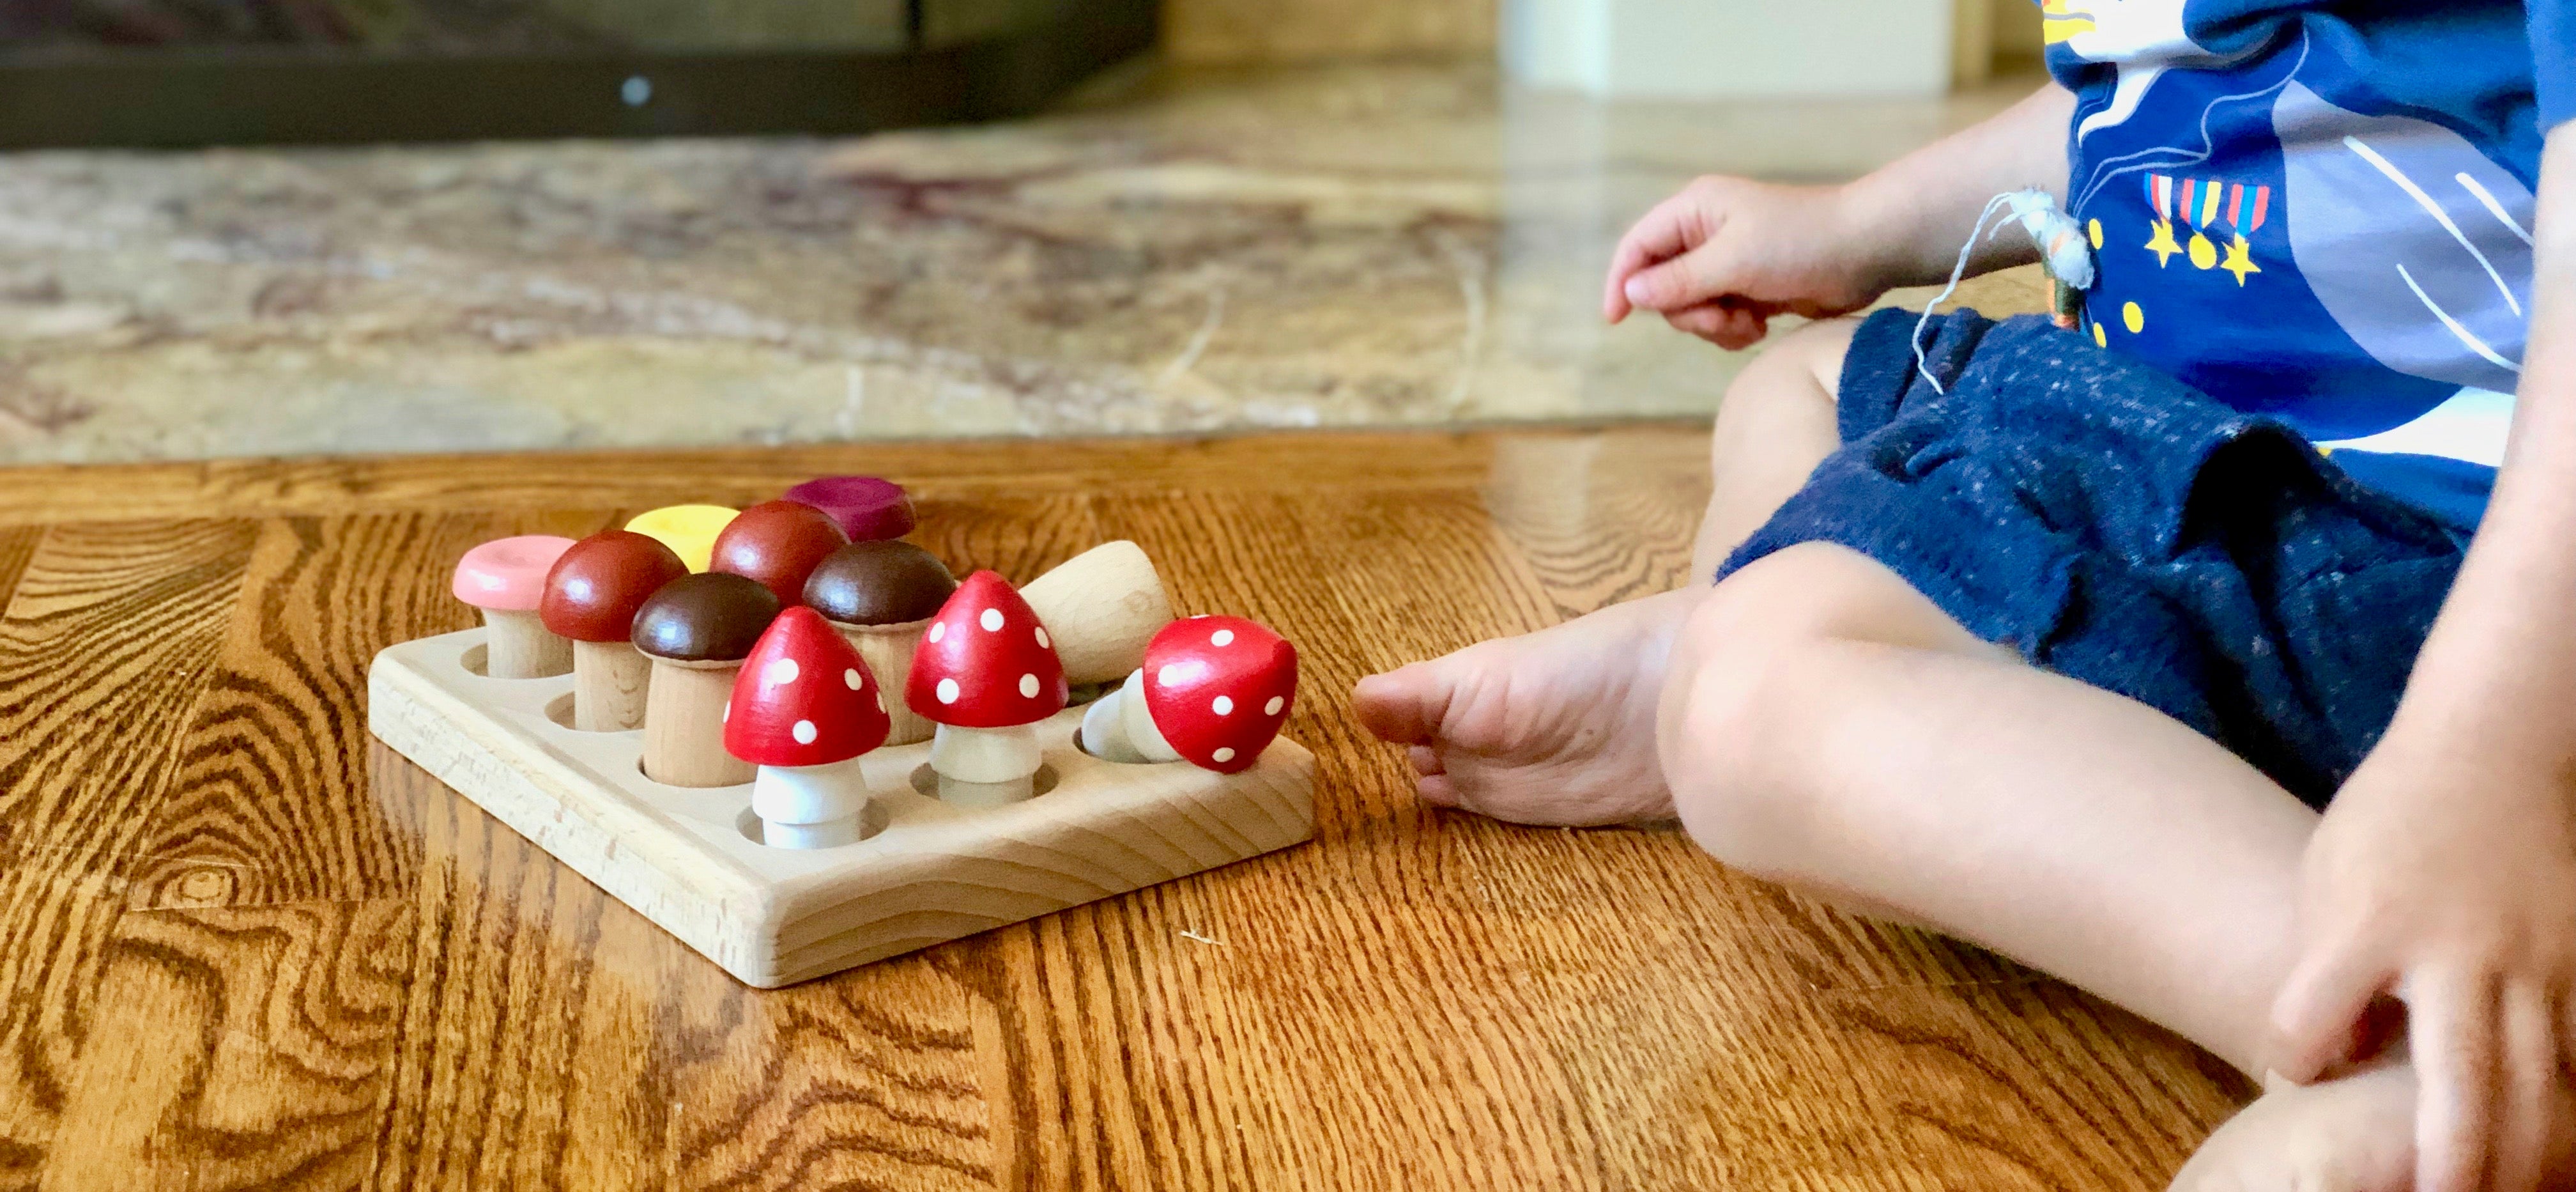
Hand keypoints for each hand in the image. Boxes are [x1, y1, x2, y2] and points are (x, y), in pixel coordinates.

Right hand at [1602, 176, 1890, 348]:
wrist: (1866, 251)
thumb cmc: (1802, 242)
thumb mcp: (1735, 260)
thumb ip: (1679, 279)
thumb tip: (1631, 291)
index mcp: (1695, 211)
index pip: (1638, 246)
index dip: (1621, 281)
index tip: (1617, 319)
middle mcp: (1705, 234)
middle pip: (1661, 287)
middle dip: (1689, 312)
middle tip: (1723, 317)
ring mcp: (1727, 262)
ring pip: (1689, 309)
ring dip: (1714, 325)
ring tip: (1749, 322)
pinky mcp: (1748, 288)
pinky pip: (1717, 320)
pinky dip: (1733, 330)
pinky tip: (1760, 325)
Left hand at [2270, 739, 2575, 1191]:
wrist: (2488, 746)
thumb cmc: (2393, 818)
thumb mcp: (2327, 876)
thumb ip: (2322, 967)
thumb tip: (2327, 1065)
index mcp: (2370, 925)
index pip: (2311, 1018)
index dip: (2296, 1055)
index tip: (2296, 1070)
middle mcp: (2457, 950)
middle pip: (2456, 1077)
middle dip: (2448, 1159)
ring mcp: (2532, 960)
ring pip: (2536, 1083)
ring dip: (2519, 1153)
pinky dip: (2569, 1105)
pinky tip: (2555, 1147)